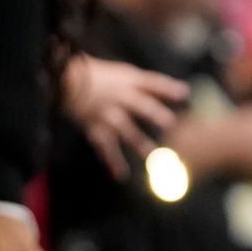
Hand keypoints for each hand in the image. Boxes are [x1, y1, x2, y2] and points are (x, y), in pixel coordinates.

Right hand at [60, 55, 185, 179]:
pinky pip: (105, 146)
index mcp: (128, 81)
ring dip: (138, 142)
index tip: (184, 94)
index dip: (166, 88)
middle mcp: (118, 97)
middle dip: (153, 113)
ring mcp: (107, 114)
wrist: (66, 80)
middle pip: (139, 105)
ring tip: (152, 155)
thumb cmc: (102, 77)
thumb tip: (185, 92)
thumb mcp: (127, 75)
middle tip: (170, 123)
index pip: (150, 82)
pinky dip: (112, 161)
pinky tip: (122, 175)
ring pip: (124, 129)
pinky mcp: (94, 128)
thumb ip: (153, 86)